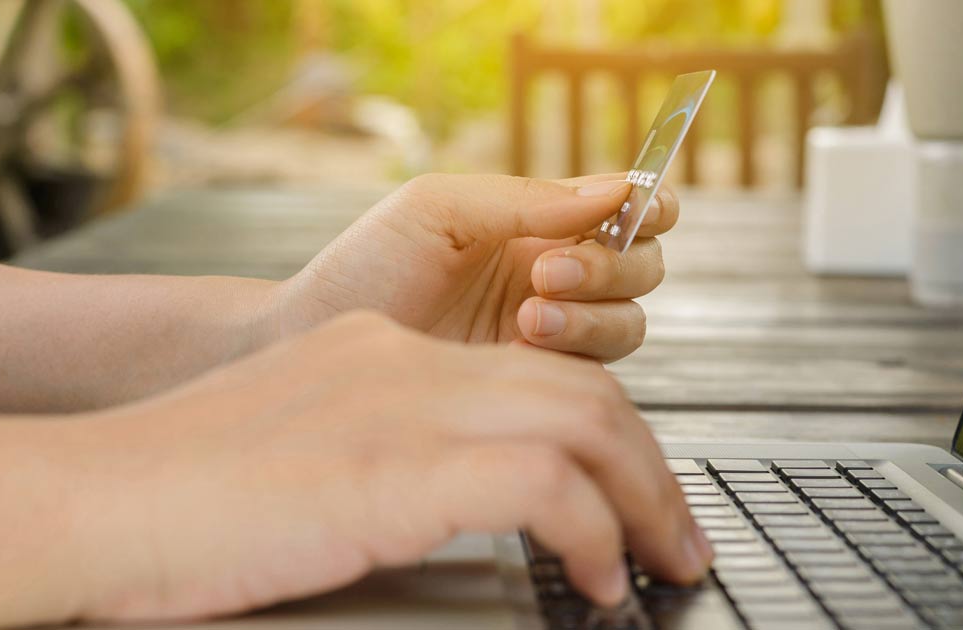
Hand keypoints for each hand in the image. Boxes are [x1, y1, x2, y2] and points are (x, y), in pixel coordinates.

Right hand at [71, 312, 710, 622]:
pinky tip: (598, 581)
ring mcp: (400, 405)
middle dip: (651, 468)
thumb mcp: (285, 462)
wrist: (79, 502)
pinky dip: (594, 533)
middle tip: (678, 538)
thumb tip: (432, 518)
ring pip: (587, 422)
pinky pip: (547, 484)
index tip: (628, 503)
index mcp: (376, 354)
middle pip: (582, 387)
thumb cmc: (156, 507)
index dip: (602, 439)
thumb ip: (365, 469)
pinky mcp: (394, 466)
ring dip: (646, 500)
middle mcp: (400, 362)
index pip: (530, 375)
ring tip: (663, 565)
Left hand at [268, 173, 679, 361]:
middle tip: (546, 272)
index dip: (649, 206)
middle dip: (609, 268)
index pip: (626, 210)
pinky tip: (517, 347)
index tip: (639, 209)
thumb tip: (610, 189)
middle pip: (641, 271)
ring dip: (589, 317)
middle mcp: (554, 278)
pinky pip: (592, 377)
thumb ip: (526, 199)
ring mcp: (549, 336)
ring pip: (626, 327)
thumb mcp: (439, 212)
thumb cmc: (365, 270)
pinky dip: (569, 360)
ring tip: (527, 315)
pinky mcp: (537, 388)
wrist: (313, 347)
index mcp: (539, 225)